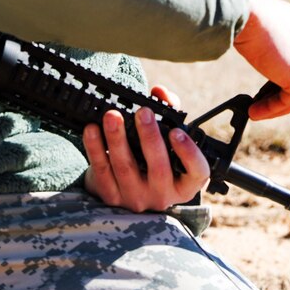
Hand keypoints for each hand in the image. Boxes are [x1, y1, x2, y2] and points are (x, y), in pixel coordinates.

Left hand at [82, 85, 209, 211]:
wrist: (127, 187)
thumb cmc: (155, 156)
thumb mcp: (168, 138)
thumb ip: (168, 111)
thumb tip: (160, 91)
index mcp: (184, 182)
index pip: (197, 172)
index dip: (189, 153)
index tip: (176, 132)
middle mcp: (162, 194)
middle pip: (158, 168)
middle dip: (150, 137)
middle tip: (143, 112)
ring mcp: (136, 198)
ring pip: (126, 168)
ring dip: (118, 139)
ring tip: (113, 116)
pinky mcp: (110, 197)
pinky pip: (102, 171)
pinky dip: (95, 149)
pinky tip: (92, 129)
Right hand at [234, 0, 289, 120]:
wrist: (247, 13)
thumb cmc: (250, 14)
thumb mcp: (271, 27)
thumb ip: (280, 44)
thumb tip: (272, 63)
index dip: (289, 76)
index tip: (270, 88)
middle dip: (285, 94)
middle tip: (264, 103)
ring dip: (276, 107)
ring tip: (255, 111)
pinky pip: (288, 101)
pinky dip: (271, 109)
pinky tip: (254, 111)